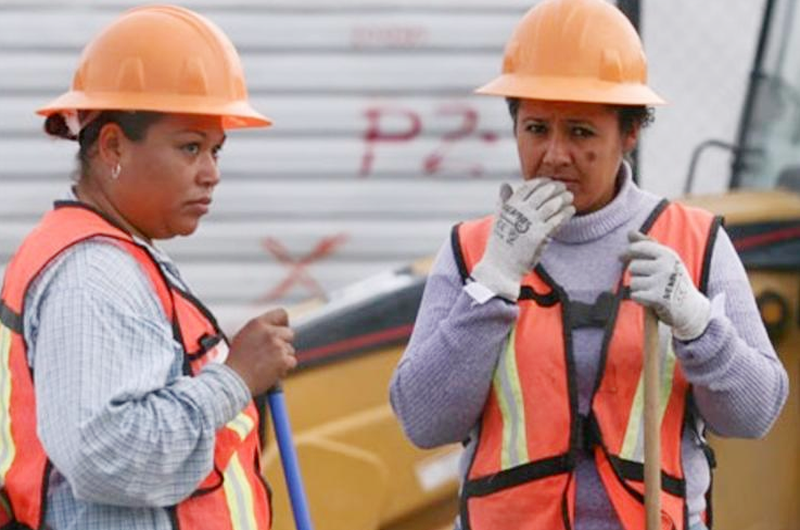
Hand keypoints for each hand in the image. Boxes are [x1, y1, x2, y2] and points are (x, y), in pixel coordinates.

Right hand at [226, 308, 296, 395]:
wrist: (233, 380)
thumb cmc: (236, 362)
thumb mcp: (244, 336)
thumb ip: (260, 330)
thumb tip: (275, 329)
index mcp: (258, 324)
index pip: (281, 314)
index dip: (284, 323)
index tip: (282, 330)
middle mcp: (269, 332)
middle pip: (289, 333)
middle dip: (284, 343)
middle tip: (273, 353)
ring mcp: (277, 346)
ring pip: (290, 350)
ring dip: (282, 357)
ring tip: (266, 365)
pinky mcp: (283, 360)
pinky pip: (291, 361)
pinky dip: (284, 368)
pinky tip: (271, 371)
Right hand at [471, 178, 574, 300]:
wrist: (500, 268)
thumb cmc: (500, 245)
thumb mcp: (498, 219)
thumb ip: (503, 202)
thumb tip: (505, 185)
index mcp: (510, 207)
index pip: (528, 187)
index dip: (540, 182)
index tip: (549, 181)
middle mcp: (520, 212)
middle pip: (542, 193)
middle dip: (555, 187)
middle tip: (563, 187)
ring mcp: (531, 223)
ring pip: (552, 205)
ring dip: (563, 198)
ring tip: (569, 196)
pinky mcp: (540, 236)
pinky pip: (557, 220)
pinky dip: (566, 213)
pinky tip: (570, 210)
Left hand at [622, 231, 710, 340]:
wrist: (691, 308)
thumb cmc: (674, 281)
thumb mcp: (665, 260)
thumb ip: (647, 245)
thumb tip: (630, 232)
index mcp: (668, 254)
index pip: (638, 247)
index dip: (628, 253)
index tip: (623, 257)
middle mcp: (666, 266)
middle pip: (633, 266)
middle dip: (637, 274)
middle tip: (650, 280)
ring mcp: (662, 282)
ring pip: (633, 282)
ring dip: (638, 288)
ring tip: (652, 290)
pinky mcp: (658, 298)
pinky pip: (635, 295)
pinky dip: (640, 298)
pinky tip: (651, 299)